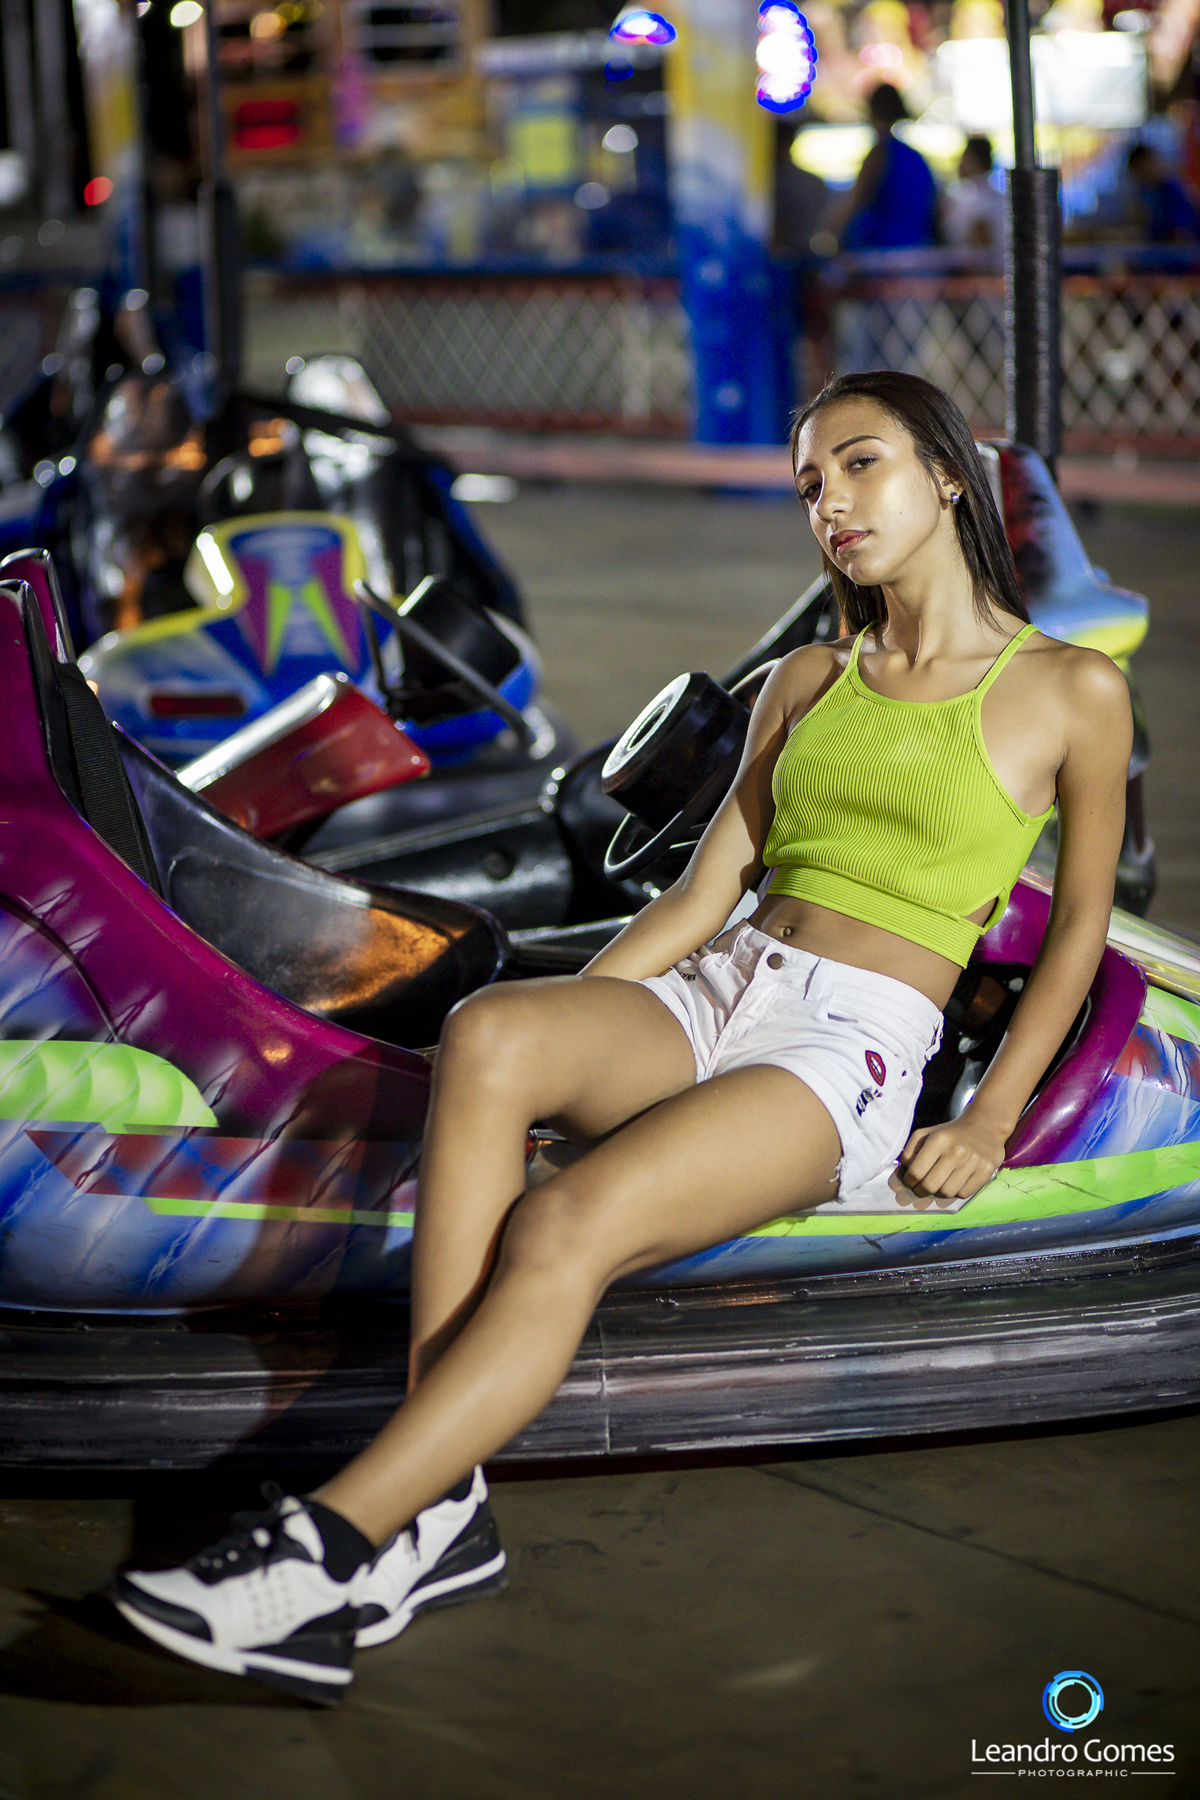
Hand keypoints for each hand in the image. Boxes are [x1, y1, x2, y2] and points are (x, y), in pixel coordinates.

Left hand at [894, 1112, 1008, 1204]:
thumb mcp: (926, 1133)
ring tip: (937, 1186)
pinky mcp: (986, 1171)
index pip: (916, 1171)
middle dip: (920, 1191)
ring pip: (947, 1193)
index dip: (908, 1181)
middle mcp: (956, 1151)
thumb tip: (903, 1172)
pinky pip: (963, 1194)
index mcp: (939, 1140)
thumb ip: (910, 1151)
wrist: (985, 1125)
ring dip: (938, 1193)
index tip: (909, 1182)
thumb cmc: (951, 1132)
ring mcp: (973, 1162)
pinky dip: (955, 1193)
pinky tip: (954, 1183)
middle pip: (930, 1185)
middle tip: (919, 1189)